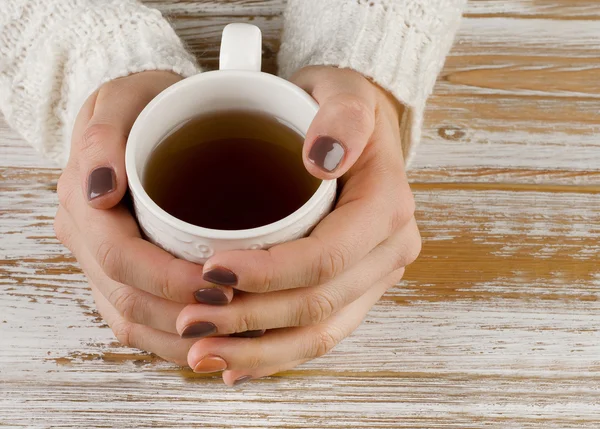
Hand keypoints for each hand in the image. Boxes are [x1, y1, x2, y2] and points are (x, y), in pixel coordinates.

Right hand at [54, 71, 234, 365]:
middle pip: (127, 299)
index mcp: (84, 202)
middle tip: (236, 312)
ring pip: (133, 320)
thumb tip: (99, 191)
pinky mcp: (122, 274)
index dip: (167, 279)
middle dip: (183, 314)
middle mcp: (87, 240)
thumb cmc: (145, 106)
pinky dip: (175, 337)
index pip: (119, 258)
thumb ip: (103, 136)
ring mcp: (102, 261)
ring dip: (181, 336)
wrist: (146, 116)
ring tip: (231, 334)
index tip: (219, 283)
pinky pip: (140, 321)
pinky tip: (212, 335)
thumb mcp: (125, 99)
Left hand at [176, 66, 421, 384]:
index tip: (211, 270)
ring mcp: (373, 276)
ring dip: (259, 351)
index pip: (327, 258)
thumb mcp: (346, 93)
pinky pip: (319, 333)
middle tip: (190, 320)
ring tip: (203, 355)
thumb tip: (321, 158)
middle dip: (251, 319)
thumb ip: (342, 118)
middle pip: (319, 305)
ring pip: (319, 332)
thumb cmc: (342, 110)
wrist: (356, 130)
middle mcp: (388, 251)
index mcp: (387, 208)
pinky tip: (236, 365)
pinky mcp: (354, 288)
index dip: (269, 273)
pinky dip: (276, 354)